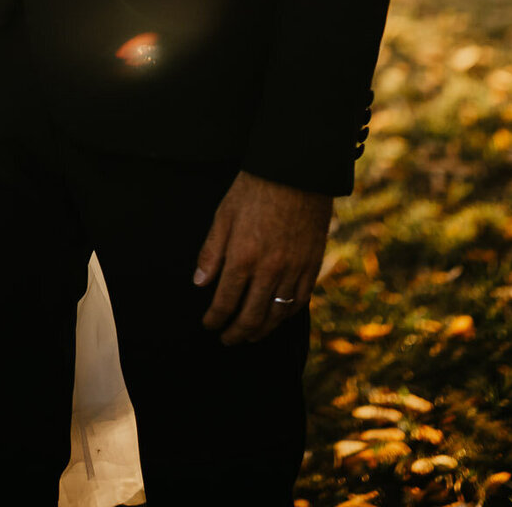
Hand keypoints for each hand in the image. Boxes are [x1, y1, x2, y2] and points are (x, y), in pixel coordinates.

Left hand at [194, 171, 332, 345]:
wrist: (295, 171)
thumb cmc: (254, 189)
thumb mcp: (223, 214)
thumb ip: (211, 252)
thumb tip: (199, 284)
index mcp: (243, 257)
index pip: (225, 301)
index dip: (215, 319)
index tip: (208, 325)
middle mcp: (269, 270)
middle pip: (251, 316)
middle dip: (236, 333)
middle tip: (227, 340)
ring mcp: (294, 269)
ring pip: (277, 314)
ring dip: (261, 330)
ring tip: (250, 336)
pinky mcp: (312, 265)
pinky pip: (300, 300)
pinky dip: (286, 314)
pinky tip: (277, 317)